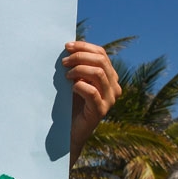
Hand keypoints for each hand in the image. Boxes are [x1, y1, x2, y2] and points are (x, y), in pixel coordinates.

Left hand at [63, 41, 120, 162]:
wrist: (69, 132)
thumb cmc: (70, 105)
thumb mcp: (75, 81)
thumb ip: (77, 67)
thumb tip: (68, 47)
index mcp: (109, 77)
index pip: (101, 54)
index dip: (85, 47)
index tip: (67, 46)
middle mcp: (114, 87)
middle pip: (101, 61)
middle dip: (80, 56)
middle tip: (64, 61)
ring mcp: (109, 99)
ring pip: (99, 73)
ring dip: (79, 70)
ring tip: (66, 75)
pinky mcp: (101, 110)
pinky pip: (92, 92)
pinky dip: (80, 86)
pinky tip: (71, 87)